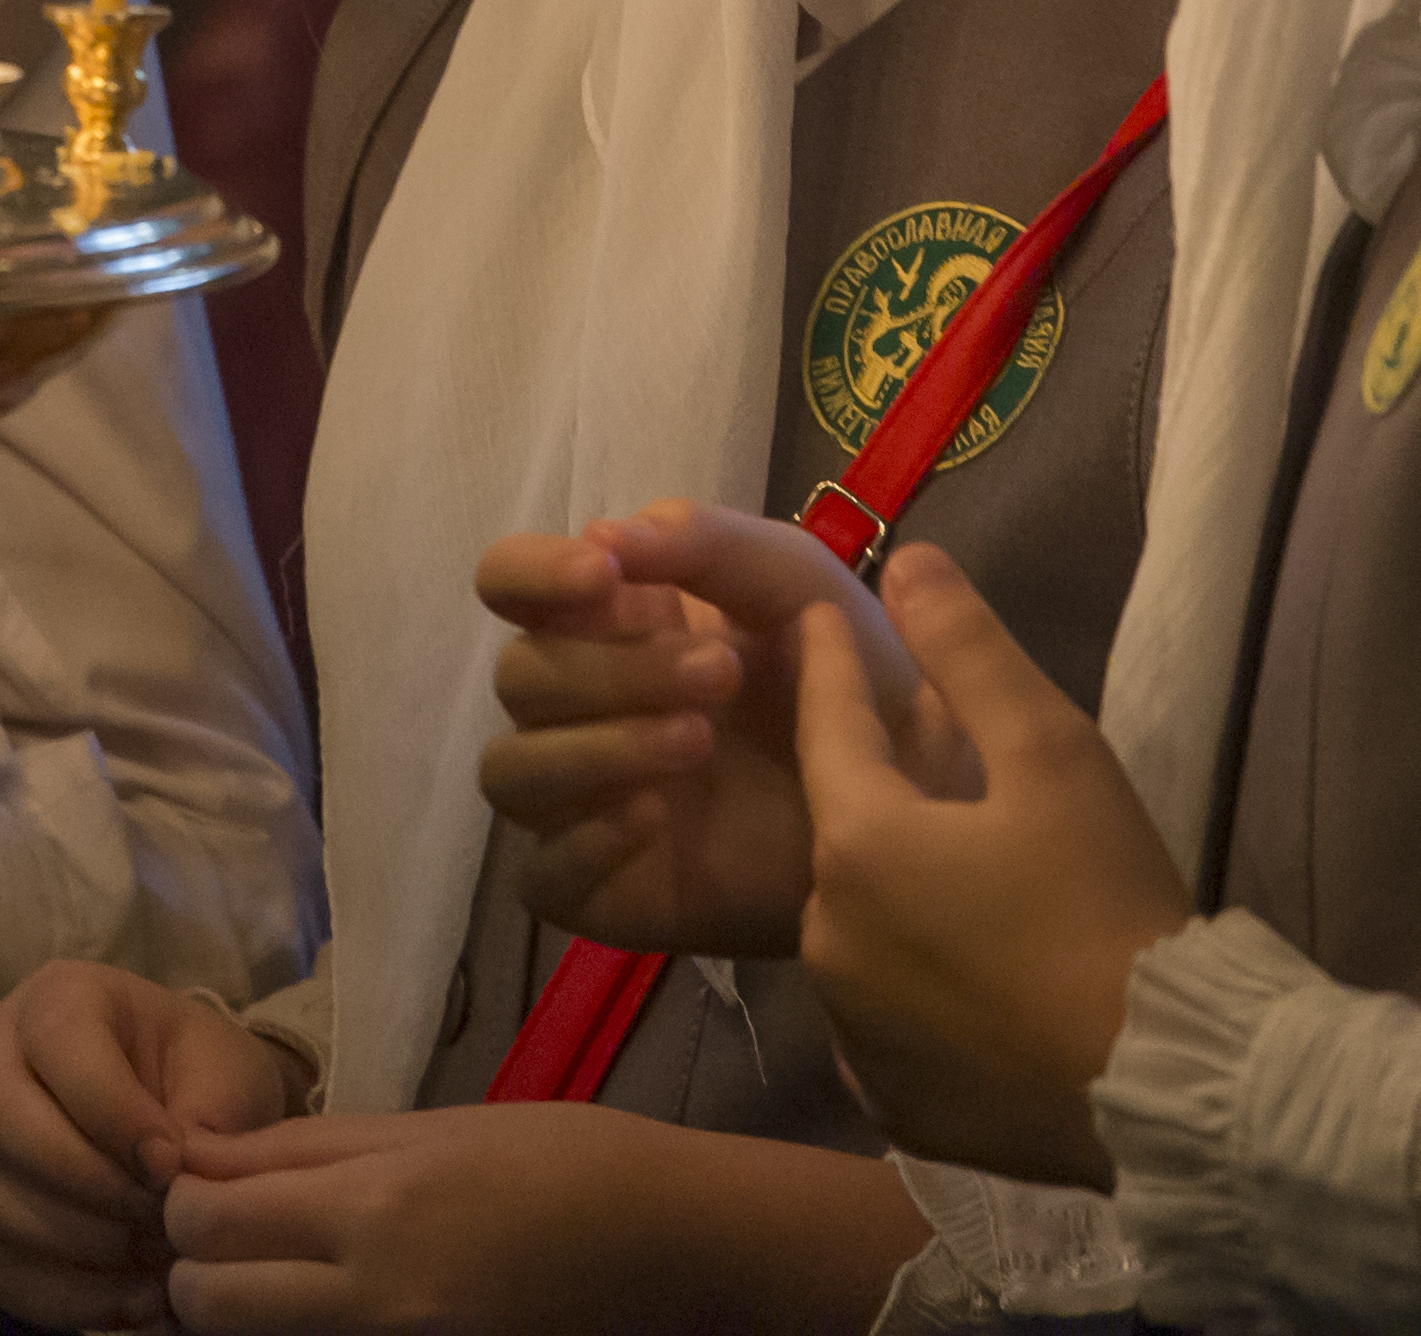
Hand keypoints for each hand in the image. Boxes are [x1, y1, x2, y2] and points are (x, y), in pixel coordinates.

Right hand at [0, 959, 306, 1328]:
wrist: (180, 1115)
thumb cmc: (200, 1078)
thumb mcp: (226, 1075)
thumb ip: (209, 1116)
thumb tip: (174, 1180)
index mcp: (58, 997)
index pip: (59, 1041)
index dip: (113, 1112)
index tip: (170, 1163)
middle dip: (82, 1179)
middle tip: (155, 1216)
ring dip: (73, 1243)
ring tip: (152, 1262)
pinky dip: (62, 1296)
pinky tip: (131, 1302)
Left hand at [159, 1101, 918, 1332]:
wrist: (673, 1244)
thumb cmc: (566, 1161)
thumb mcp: (438, 1127)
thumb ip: (314, 1145)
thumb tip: (206, 1150)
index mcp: (381, 1200)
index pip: (215, 1210)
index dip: (182, 1196)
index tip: (196, 1180)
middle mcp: (378, 1290)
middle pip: (208, 1297)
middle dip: (192, 1264)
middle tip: (221, 1237)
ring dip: (233, 1306)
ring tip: (269, 1273)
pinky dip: (293, 1332)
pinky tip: (316, 1304)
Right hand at [475, 501, 918, 959]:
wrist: (911, 803)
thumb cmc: (848, 676)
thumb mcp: (794, 583)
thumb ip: (706, 544)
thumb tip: (603, 533)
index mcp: (606, 618)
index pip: (509, 580)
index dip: (534, 573)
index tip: (601, 574)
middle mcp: (574, 705)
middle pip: (520, 676)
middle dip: (612, 669)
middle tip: (724, 672)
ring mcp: (575, 800)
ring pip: (511, 771)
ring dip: (597, 747)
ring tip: (699, 742)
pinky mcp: (592, 886)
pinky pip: (538, 871)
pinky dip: (585, 840)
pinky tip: (656, 820)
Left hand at [791, 543, 1187, 1190]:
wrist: (1167, 1082)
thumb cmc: (1108, 906)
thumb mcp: (1054, 754)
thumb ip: (970, 651)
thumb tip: (906, 559)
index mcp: (857, 846)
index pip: (826, 726)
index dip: (828, 663)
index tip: (820, 616)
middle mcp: (828, 940)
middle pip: (842, 834)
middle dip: (874, 786)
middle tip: (923, 753)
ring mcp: (853, 1030)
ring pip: (858, 926)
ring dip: (893, 888)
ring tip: (956, 866)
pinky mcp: (890, 1098)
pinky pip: (883, 1012)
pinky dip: (911, 977)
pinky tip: (963, 968)